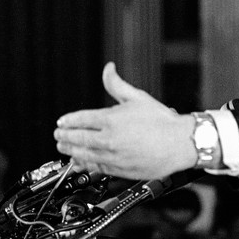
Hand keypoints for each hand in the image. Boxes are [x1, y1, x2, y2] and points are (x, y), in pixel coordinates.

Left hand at [54, 62, 198, 179]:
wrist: (180, 143)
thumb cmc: (162, 121)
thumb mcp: (138, 97)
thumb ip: (117, 84)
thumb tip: (108, 69)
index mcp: (111, 119)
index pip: (80, 120)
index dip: (67, 121)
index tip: (62, 122)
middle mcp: (108, 139)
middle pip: (77, 138)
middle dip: (64, 136)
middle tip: (58, 135)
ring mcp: (112, 156)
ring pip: (82, 154)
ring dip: (70, 151)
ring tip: (64, 148)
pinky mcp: (119, 170)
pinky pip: (95, 168)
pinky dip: (84, 164)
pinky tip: (79, 162)